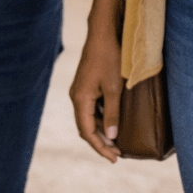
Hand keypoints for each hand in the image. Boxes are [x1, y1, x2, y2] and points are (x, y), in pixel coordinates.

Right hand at [70, 0, 128, 161]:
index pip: (87, 131)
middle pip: (84, 127)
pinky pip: (89, 109)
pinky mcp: (84, 85)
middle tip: (117, 155)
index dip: (100, 147)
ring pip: (87, 118)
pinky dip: (99, 120)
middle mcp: (76, 96)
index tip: (114, 158)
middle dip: (100, 142)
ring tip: (116, 143)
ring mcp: (79, 90)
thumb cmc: (109, 58)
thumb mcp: (114, 88)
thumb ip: (112, 113)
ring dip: (100, 131)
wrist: (102, 34)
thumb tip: (111, 136)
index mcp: (80, 98)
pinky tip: (111, 123)